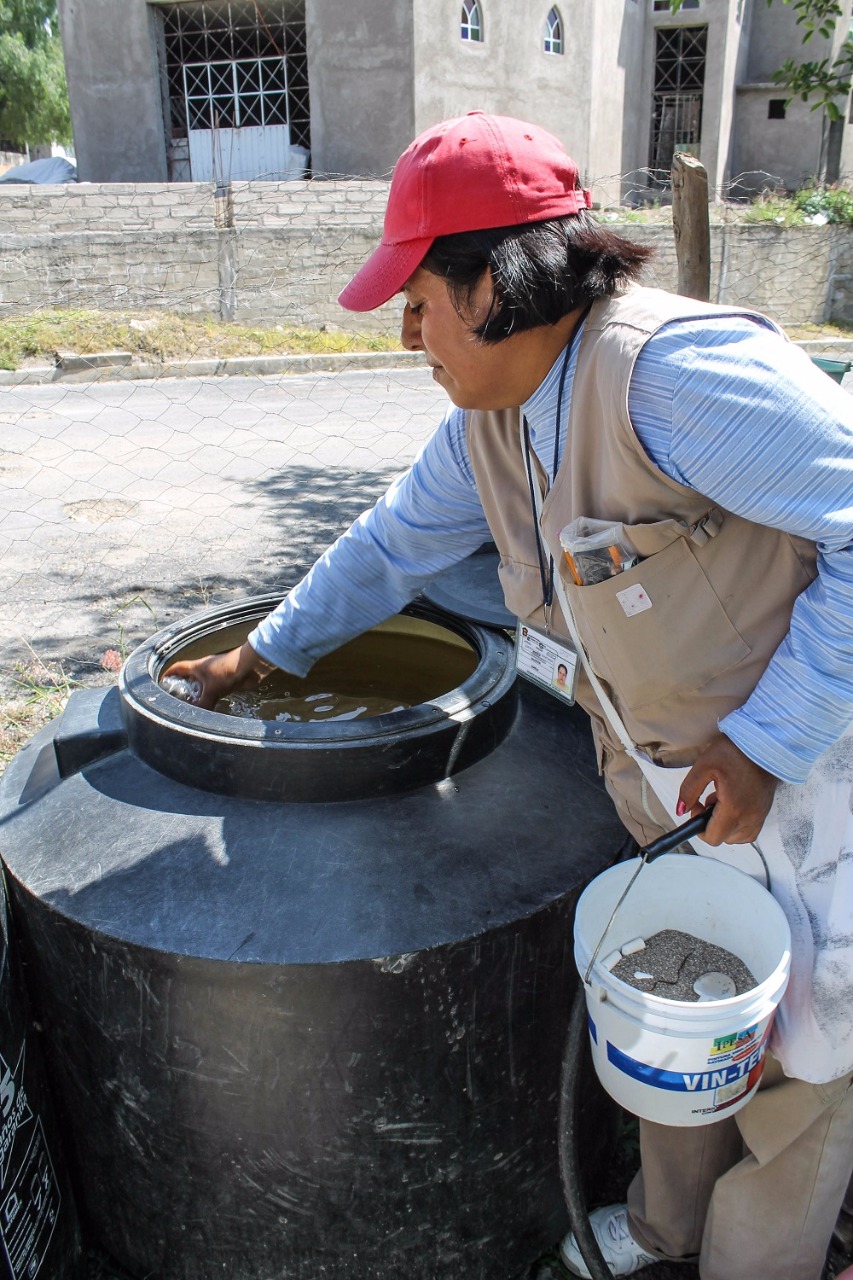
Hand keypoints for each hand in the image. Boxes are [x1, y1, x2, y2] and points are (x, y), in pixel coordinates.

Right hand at [161, 641, 276, 710]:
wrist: (250, 665)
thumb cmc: (227, 672)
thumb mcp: (212, 690)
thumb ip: (204, 703)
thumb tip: (198, 717)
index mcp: (196, 667)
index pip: (178, 668)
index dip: (169, 674)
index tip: (162, 682)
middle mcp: (204, 669)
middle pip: (189, 676)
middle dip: (182, 686)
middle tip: (178, 699)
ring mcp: (215, 674)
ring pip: (202, 684)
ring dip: (197, 692)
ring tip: (192, 705)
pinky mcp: (225, 680)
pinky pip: (214, 688)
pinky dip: (209, 695)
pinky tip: (209, 704)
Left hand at [677, 732, 777, 845]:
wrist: (764, 743)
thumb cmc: (735, 751)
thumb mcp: (704, 766)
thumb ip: (689, 790)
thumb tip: (680, 810)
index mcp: (734, 808)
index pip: (712, 838)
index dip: (699, 827)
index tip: (698, 807)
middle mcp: (750, 817)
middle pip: (723, 839)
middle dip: (711, 824)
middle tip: (708, 800)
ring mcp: (760, 816)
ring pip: (737, 837)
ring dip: (725, 825)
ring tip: (721, 800)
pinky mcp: (765, 811)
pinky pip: (749, 830)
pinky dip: (738, 824)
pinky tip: (733, 804)